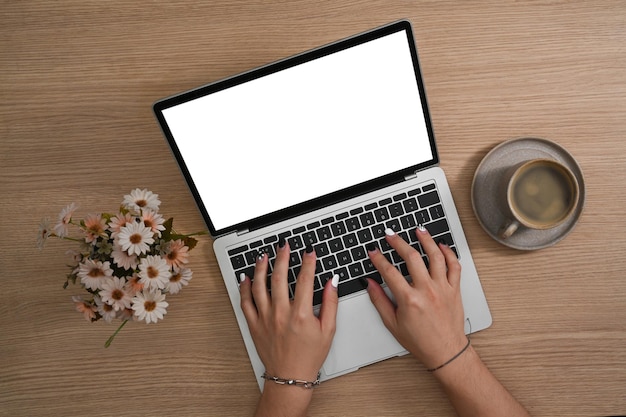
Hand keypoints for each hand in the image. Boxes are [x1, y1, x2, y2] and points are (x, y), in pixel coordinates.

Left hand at [239, 240, 338, 416]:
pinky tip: (246, 277)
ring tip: (264, 256)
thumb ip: (331, 304)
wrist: (289, 377)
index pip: (305, 280)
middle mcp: (281, 313)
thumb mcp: (328, 330)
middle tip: (284, 246)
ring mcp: (265, 318)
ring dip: (261, 268)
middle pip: (280, 277)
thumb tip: (333, 283)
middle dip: (283, 257)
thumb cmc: (309, 356)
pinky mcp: (254, 324)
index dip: (308, 262)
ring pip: (259, 286)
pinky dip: (244, 288)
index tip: (309, 252)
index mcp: (301, 314)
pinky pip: (246, 302)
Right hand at [365, 227, 467, 369]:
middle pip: (412, 257)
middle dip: (398, 242)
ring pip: (436, 256)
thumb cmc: (420, 341)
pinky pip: (454, 266)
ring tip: (418, 230)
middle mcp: (427, 291)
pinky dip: (448, 253)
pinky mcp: (455, 289)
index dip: (378, 259)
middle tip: (390, 235)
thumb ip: (379, 300)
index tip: (373, 252)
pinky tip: (441, 246)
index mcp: (409, 300)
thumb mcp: (392, 323)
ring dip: (426, 240)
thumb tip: (369, 284)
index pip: (389, 272)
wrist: (446, 351)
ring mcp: (443, 288)